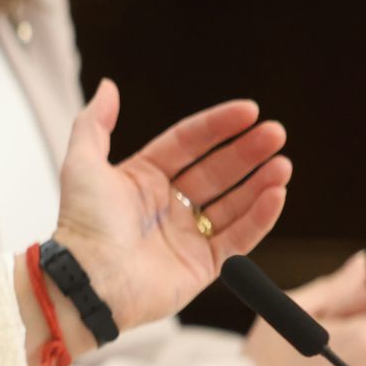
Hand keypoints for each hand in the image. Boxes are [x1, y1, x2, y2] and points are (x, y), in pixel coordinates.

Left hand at [49, 79, 289, 343]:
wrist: (89, 279)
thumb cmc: (83, 223)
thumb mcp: (82, 164)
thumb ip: (95, 123)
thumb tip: (109, 86)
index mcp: (141, 179)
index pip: (187, 143)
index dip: (217, 126)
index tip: (249, 110)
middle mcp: (166, 205)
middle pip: (216, 170)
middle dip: (247, 152)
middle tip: (276, 133)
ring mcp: (186, 235)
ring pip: (233, 203)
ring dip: (260, 182)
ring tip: (283, 164)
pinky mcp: (203, 266)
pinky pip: (239, 238)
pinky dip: (260, 217)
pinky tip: (277, 194)